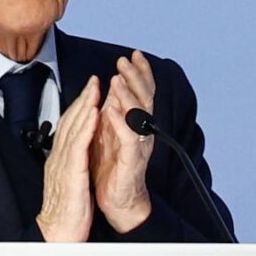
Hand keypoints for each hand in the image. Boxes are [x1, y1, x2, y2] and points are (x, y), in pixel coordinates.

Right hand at [37, 75, 98, 241]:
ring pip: (73, 128)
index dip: (80, 109)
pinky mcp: (70, 173)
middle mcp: (59, 158)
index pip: (70, 129)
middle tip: (93, 81)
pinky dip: (86, 126)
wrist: (58, 235)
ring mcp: (63, 164)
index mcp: (60, 161)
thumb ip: (72, 167)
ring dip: (85, 106)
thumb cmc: (67, 214)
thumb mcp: (70, 184)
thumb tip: (78, 156)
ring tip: (95, 88)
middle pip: (70, 123)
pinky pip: (79, 145)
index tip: (90, 93)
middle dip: (83, 99)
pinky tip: (94, 113)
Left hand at [91, 51, 155, 232]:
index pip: (143, 92)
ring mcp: (139, 146)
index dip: (141, 73)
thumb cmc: (112, 167)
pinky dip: (120, 123)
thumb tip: (111, 85)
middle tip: (124, 61)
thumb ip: (114, 110)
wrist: (117, 201)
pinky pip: (129, 139)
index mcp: (136, 124)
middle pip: (145, 98)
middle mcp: (143, 132)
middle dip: (135, 77)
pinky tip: (112, 111)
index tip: (134, 55)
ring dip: (128, 96)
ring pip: (140, 116)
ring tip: (118, 80)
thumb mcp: (111, 132)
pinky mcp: (131, 161)